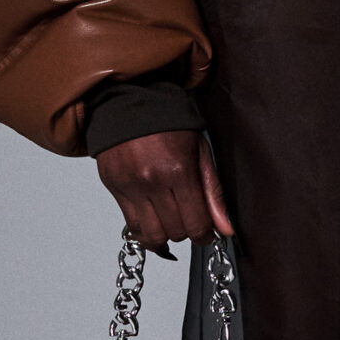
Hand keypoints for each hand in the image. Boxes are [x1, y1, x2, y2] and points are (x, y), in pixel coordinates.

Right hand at [95, 130, 233, 251]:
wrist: (130, 103)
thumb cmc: (168, 124)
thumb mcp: (200, 152)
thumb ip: (213, 193)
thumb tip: (225, 228)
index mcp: (179, 170)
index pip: (197, 223)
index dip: (206, 235)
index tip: (207, 233)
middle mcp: (152, 181)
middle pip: (175, 232)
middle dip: (187, 232)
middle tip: (190, 221)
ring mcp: (130, 186)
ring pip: (152, 235)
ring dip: (166, 236)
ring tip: (172, 224)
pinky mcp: (114, 188)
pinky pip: (132, 226)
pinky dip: (145, 232)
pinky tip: (154, 223)